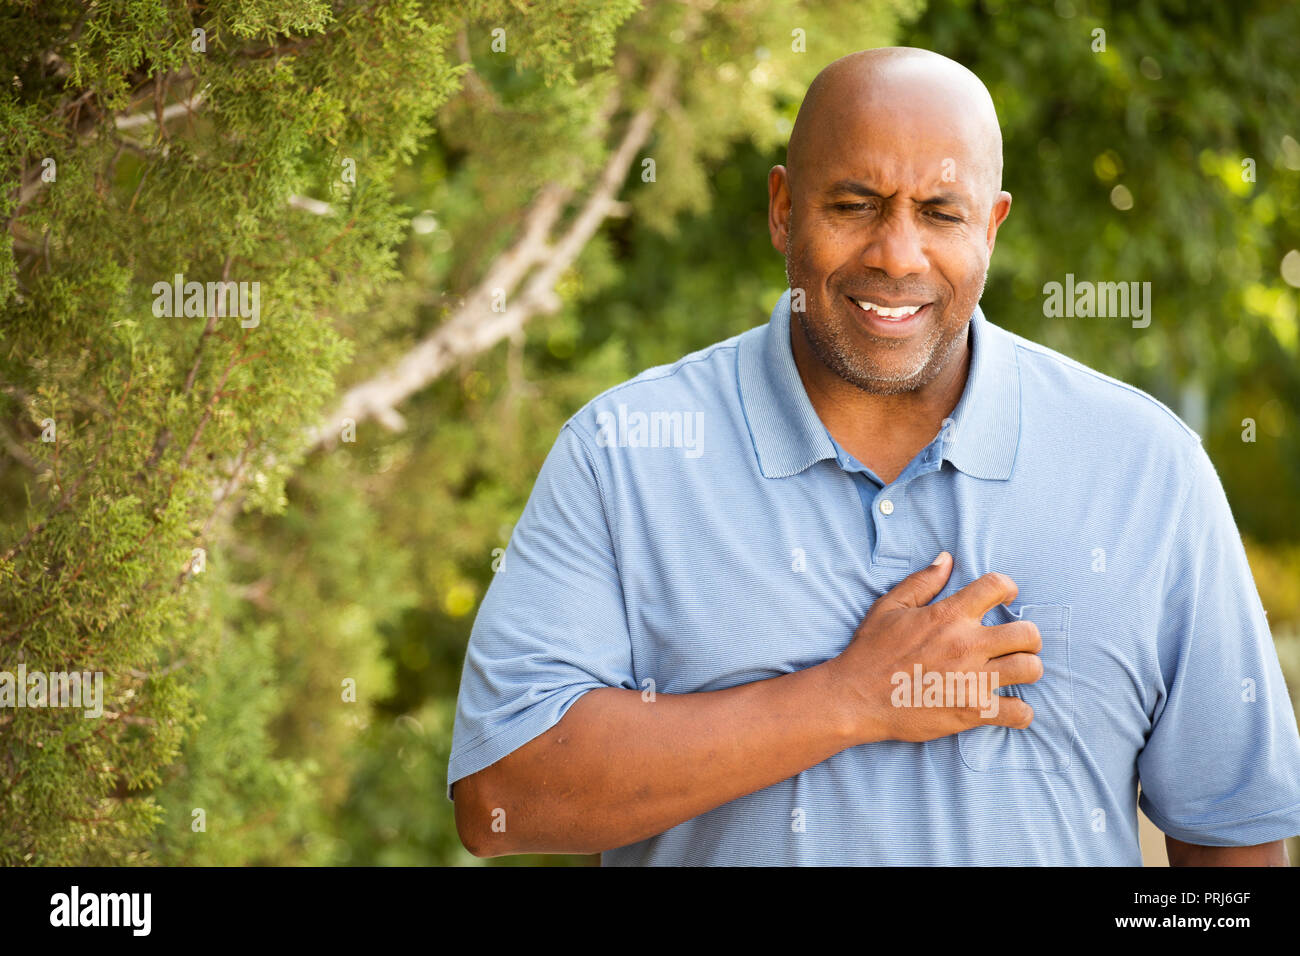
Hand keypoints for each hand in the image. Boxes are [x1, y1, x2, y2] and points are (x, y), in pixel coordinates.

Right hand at [826, 552, 1042, 745]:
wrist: (856, 698)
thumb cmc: (870, 651)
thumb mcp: (889, 607)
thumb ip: (922, 582)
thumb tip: (947, 559)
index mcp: (948, 615)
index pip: (997, 586)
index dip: (1007, 588)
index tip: (1006, 597)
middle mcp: (967, 644)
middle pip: (1028, 633)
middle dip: (1028, 637)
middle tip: (1016, 643)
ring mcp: (972, 680)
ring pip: (1030, 669)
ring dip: (1027, 670)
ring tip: (1015, 672)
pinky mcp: (972, 711)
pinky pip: (1018, 712)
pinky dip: (1019, 712)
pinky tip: (1007, 706)